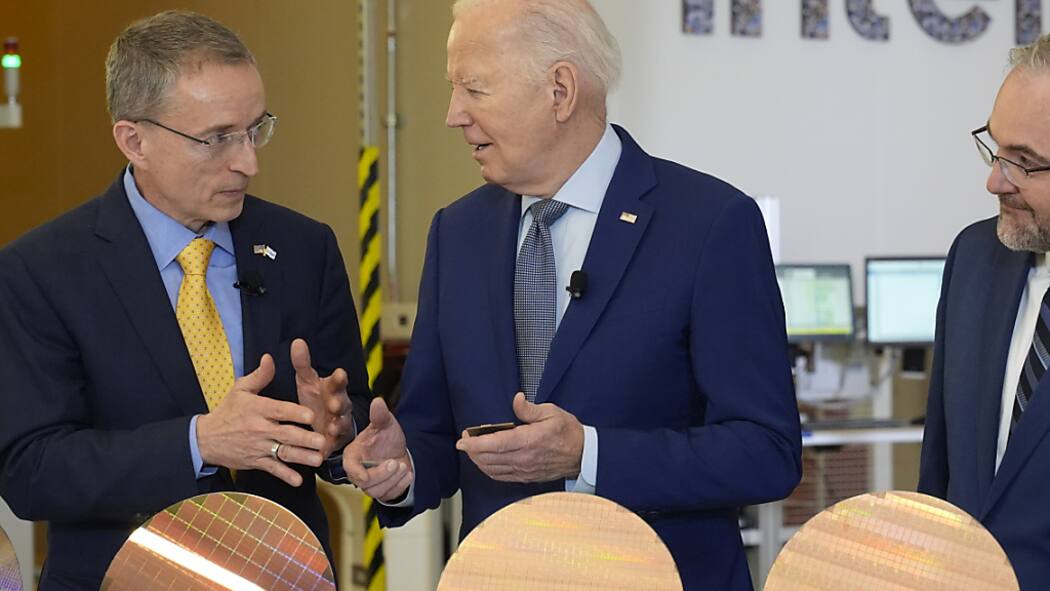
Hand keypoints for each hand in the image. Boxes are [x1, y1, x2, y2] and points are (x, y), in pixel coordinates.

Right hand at [196, 354, 326, 486]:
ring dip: (301, 457)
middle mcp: (259, 429)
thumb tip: (270, 357)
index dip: (295, 413)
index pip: (279, 411)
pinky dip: (285, 476)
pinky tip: (298, 480)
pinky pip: (272, 470)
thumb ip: (259, 375)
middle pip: (285, 434)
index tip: (311, 415)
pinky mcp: (256, 462)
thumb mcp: (240, 389)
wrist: (205, 439)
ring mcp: (258, 447)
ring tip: (317, 459)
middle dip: (304, 439)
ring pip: (283, 453)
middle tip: (322, 441)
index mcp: (258, 409)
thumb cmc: (227, 411)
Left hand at [291, 338, 353, 457]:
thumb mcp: (308, 380)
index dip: (339, 378)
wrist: (325, 424)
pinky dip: (330, 446)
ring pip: (341, 423)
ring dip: (338, 424)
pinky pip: (334, 443)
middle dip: (339, 403)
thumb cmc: (316, 398)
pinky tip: (325, 448)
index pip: (338, 381)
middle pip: (342, 402)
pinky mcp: (334, 441)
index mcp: (332, 388)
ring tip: (333, 427)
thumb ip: (302, 363)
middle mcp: (339, 404)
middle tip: (334, 403)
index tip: (339, 373)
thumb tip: (297, 341)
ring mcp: (339, 423)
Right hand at [342, 398, 412, 501]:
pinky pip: (388, 495)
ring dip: (392, 480)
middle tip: (395, 463)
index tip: (365, 475)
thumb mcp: (385, 424)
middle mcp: (358, 472)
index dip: (356, 472)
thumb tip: (378, 401)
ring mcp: (369, 484)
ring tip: (402, 466)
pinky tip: (407, 474)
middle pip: (364, 483)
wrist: (397, 451)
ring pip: (376, 491)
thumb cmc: (385, 438)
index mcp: (353, 456)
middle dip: (381, 474)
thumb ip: (380, 415)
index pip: (350, 467)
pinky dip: (400, 485)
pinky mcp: (382, 492)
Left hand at [456, 392, 583, 482]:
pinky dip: (488, 470)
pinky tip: (485, 462)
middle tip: (466, 438)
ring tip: (473, 449)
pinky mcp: (526, 477)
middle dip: (472, 450)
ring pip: (492, 469)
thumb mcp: (551, 412)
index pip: (495, 444)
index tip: (462, 440)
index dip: (475, 443)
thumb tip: (516, 399)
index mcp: (529, 440)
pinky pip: (501, 477)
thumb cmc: (568, 432)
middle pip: (488, 458)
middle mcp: (524, 459)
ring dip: (478, 460)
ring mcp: (524, 470)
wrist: (583, 455)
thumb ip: (529, 408)